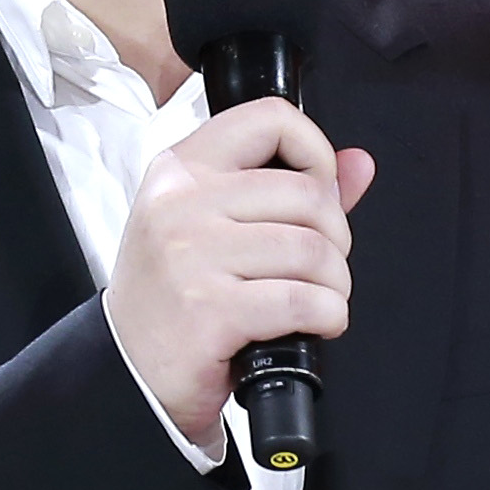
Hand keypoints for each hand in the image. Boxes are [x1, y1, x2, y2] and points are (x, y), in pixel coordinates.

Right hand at [107, 99, 376, 444]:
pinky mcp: (209, 309)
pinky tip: (315, 324)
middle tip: (319, 267)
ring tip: (318, 299)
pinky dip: (327, 316)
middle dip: (335, 238)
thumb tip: (359, 164)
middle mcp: (180, 203)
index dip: (314, 151)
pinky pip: (302, 300)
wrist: (130, 371)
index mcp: (181, 170)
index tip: (319, 190)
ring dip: (334, 284)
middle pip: (307, 193)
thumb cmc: (173, 298)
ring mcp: (191, 255)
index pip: (269, 118)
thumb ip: (289, 188)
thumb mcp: (212, 227)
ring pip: (312, 250)